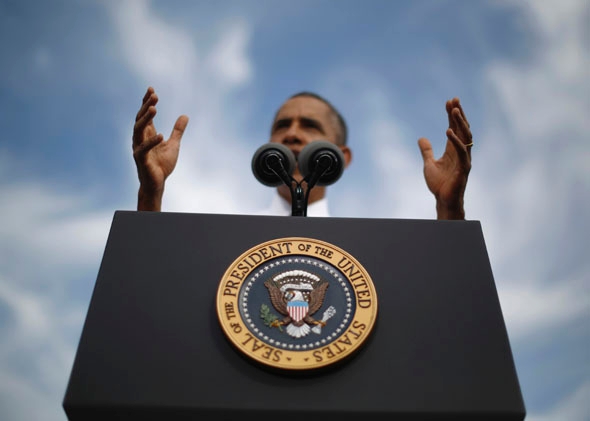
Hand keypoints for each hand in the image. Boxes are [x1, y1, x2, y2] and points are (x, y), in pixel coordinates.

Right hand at [133, 87, 188, 210]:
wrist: (157, 183)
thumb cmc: (162, 165)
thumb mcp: (173, 145)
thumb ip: (178, 131)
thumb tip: (185, 116)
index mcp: (147, 134)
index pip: (145, 115)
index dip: (146, 102)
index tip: (151, 89)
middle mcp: (140, 139)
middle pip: (140, 119)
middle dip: (146, 106)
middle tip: (154, 96)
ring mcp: (139, 148)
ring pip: (138, 130)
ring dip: (146, 119)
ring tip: (155, 109)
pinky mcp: (141, 160)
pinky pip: (143, 149)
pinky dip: (151, 141)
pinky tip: (161, 135)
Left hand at [418, 97, 471, 219]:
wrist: (443, 200)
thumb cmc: (439, 184)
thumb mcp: (429, 164)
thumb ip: (426, 151)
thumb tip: (421, 138)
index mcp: (453, 149)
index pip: (454, 128)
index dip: (452, 115)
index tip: (449, 101)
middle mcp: (461, 152)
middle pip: (462, 129)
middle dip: (458, 114)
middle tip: (454, 100)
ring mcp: (464, 159)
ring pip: (465, 137)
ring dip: (460, 123)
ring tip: (454, 110)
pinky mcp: (464, 168)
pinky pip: (462, 152)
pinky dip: (456, 141)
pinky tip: (449, 131)